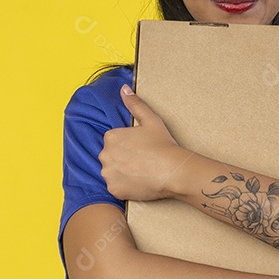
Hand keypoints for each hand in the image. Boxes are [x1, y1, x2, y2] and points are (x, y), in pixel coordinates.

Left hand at [99, 85, 191, 201]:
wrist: (173, 171)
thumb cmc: (163, 144)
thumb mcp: (150, 120)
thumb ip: (135, 104)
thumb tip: (123, 89)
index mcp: (111, 137)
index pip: (114, 141)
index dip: (129, 145)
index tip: (142, 149)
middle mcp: (105, 155)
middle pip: (111, 156)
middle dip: (123, 158)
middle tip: (143, 161)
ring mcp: (108, 173)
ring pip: (112, 172)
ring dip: (122, 172)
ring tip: (141, 172)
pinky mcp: (114, 189)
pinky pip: (116, 187)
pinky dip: (125, 186)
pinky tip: (139, 182)